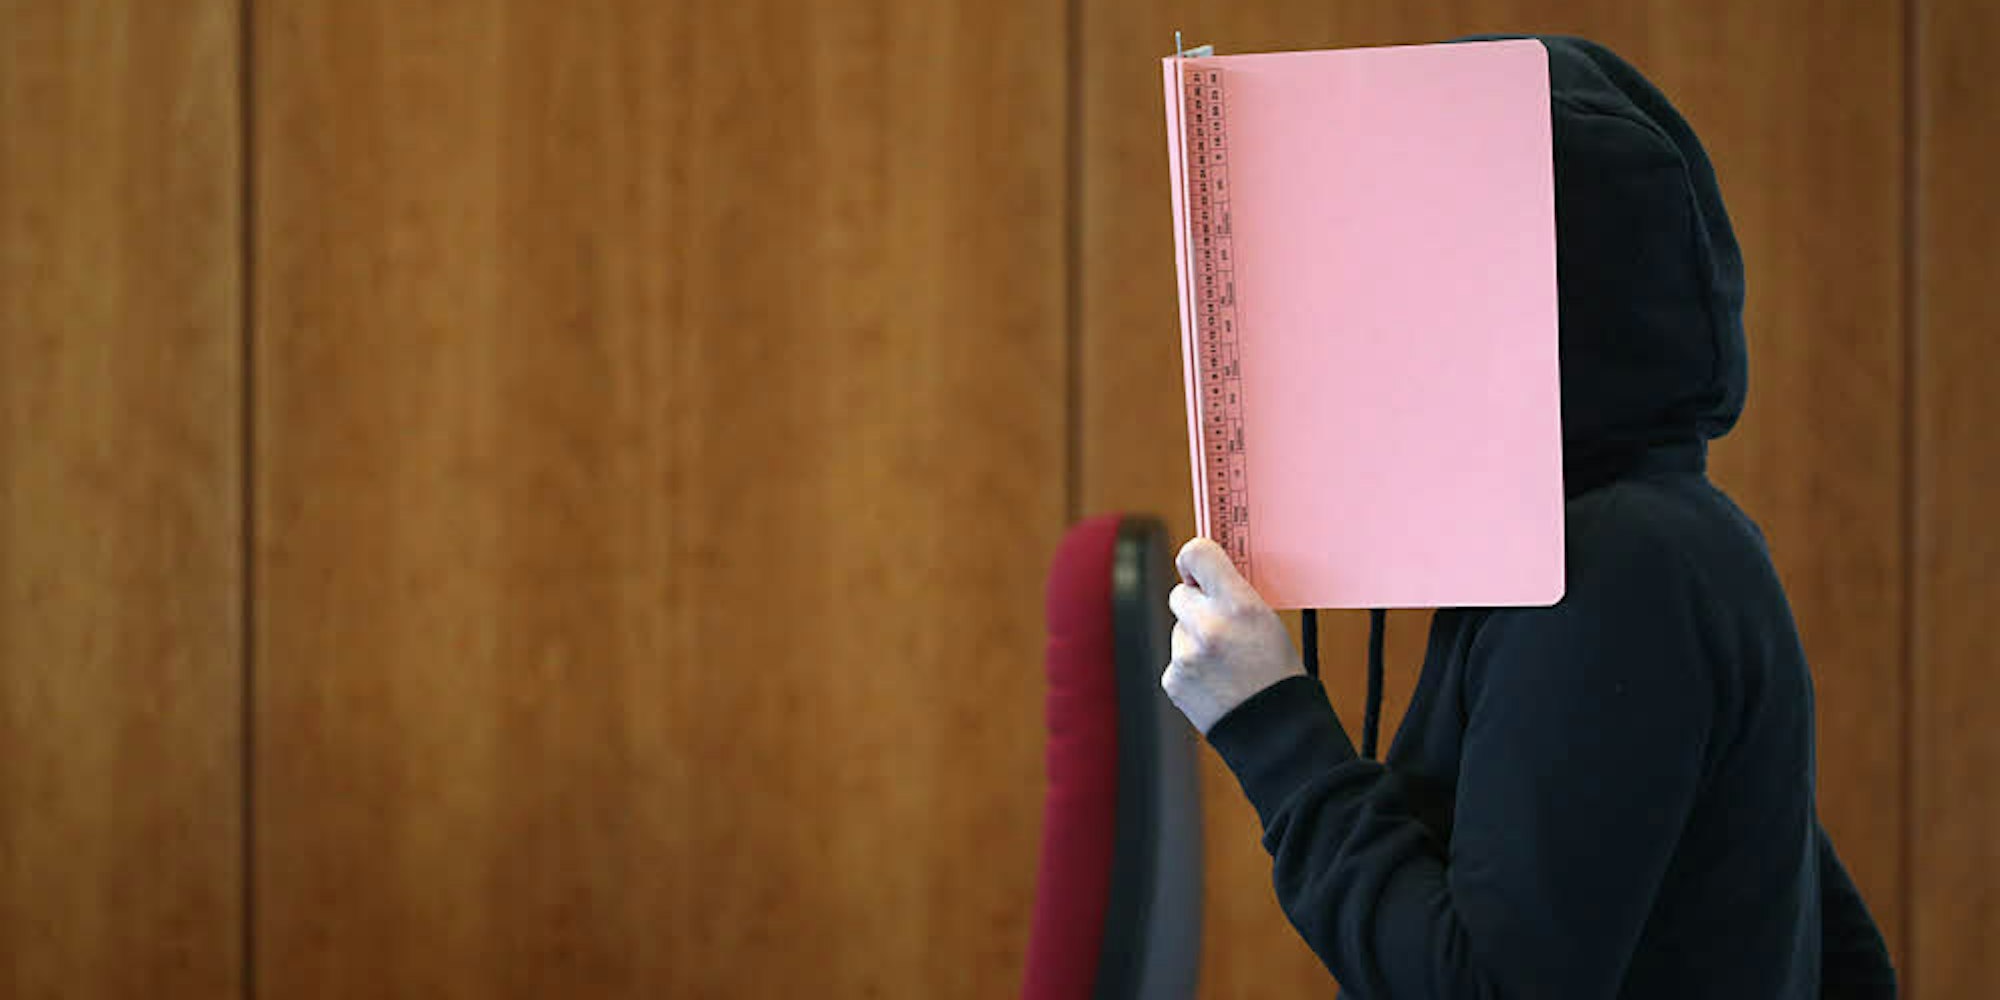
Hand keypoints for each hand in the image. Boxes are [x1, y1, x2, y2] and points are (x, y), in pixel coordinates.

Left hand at [1162, 538, 1303, 734]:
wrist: (1276, 733)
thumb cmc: (1278, 674)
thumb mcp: (1268, 621)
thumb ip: (1234, 595)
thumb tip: (1204, 575)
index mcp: (1239, 604)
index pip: (1197, 554)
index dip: (1193, 557)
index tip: (1194, 566)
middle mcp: (1208, 626)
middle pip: (1180, 594)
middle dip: (1195, 605)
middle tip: (1220, 624)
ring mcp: (1186, 655)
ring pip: (1178, 629)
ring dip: (1194, 639)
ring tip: (1226, 664)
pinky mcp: (1174, 680)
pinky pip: (1176, 659)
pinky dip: (1190, 667)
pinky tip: (1215, 682)